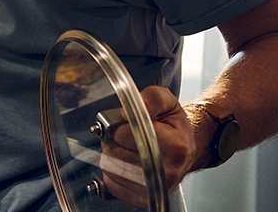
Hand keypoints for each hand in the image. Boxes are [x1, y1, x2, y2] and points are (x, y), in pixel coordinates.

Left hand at [101, 86, 196, 204]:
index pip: (126, 135)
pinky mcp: (143, 198)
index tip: (127, 124)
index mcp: (174, 146)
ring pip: (111, 170)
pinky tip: (124, 164)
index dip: (120, 126)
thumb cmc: (173, 127)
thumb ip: (150, 98)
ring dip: (111, 157)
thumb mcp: (167, 102)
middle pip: (116, 154)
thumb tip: (126, 112)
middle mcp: (167, 171)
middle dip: (113, 142)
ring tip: (125, 150)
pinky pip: (111, 184)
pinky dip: (111, 173)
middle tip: (124, 138)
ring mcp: (155, 188)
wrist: (185, 150)